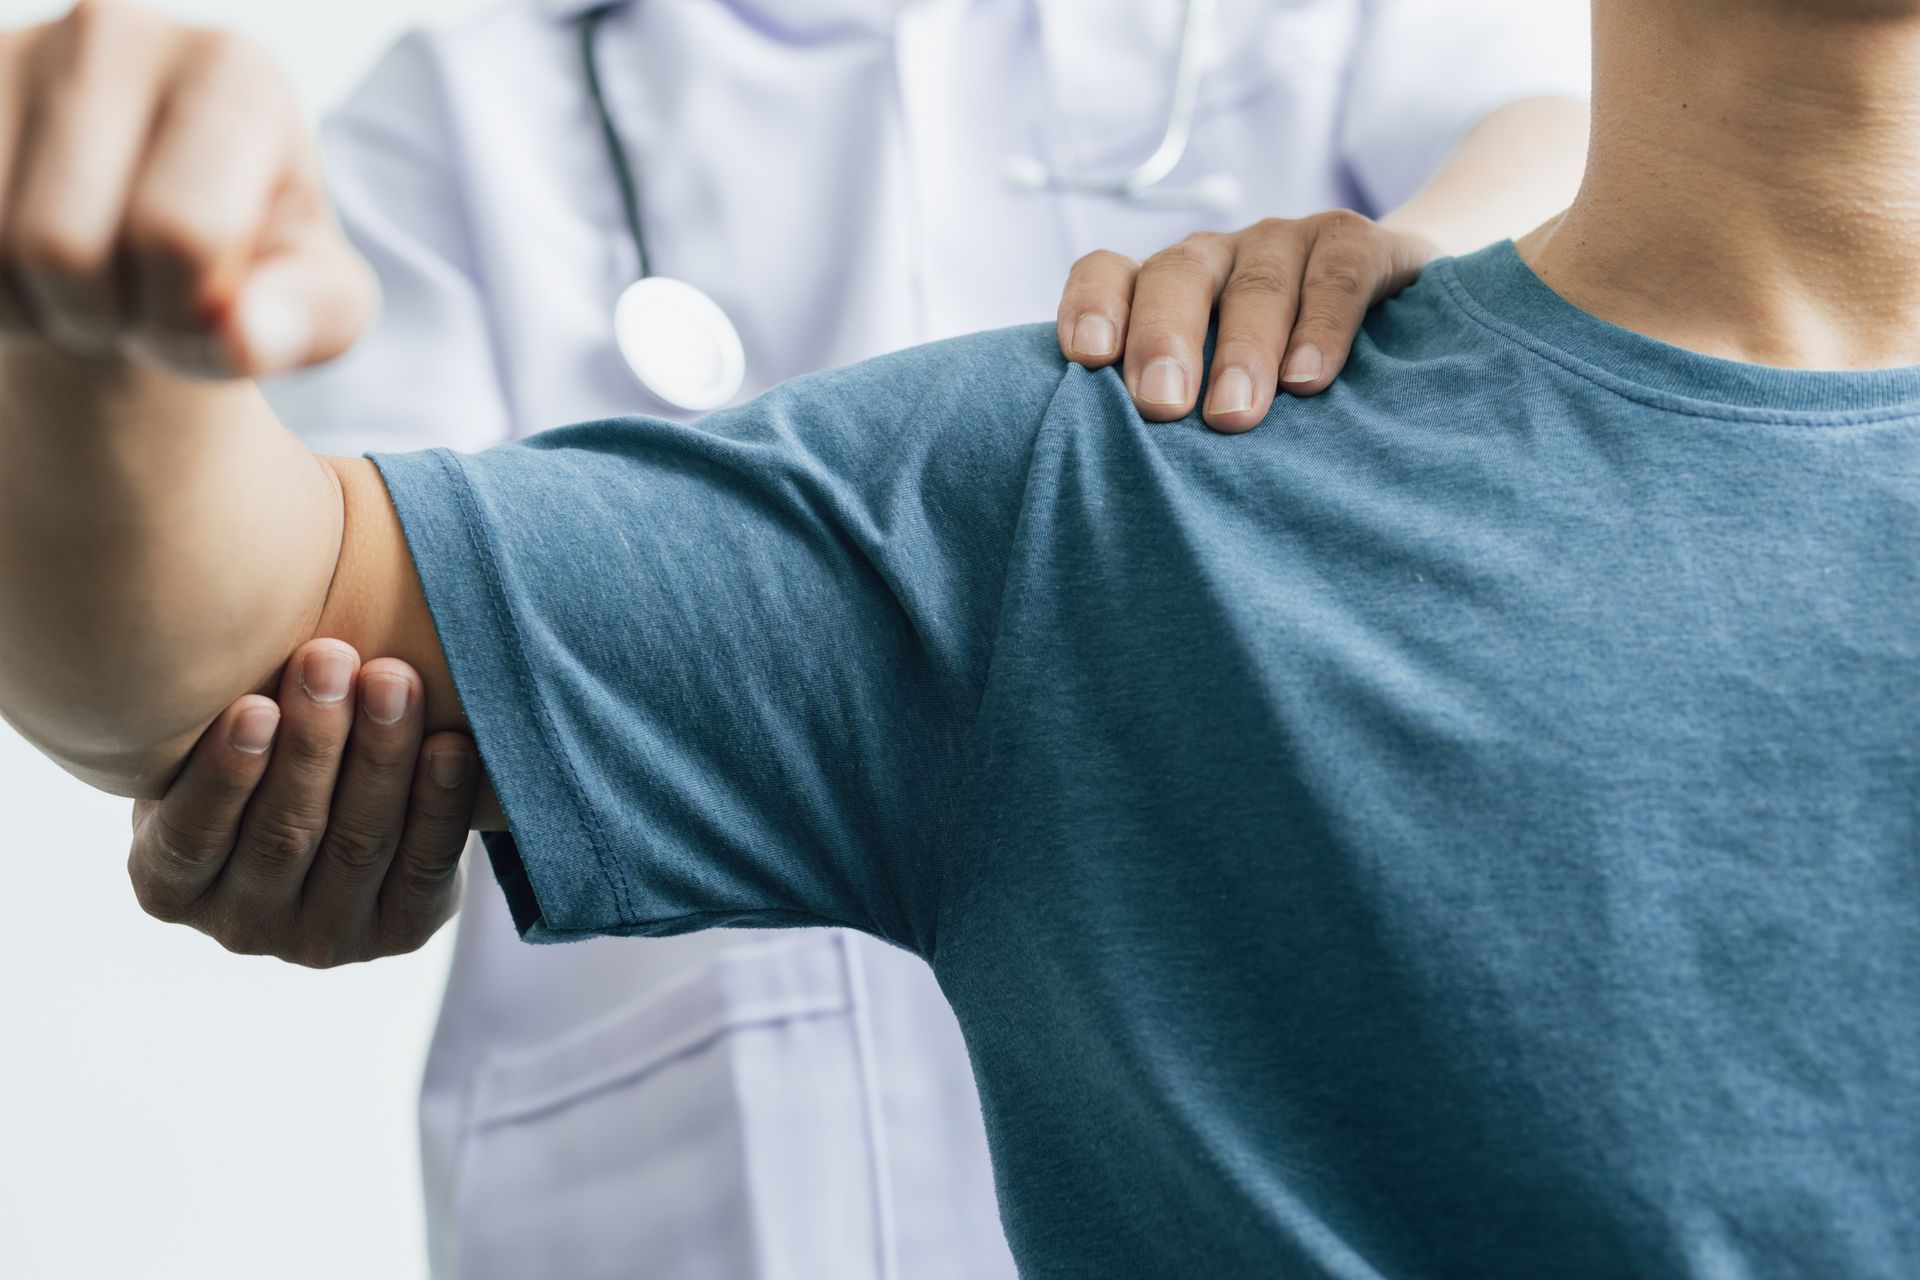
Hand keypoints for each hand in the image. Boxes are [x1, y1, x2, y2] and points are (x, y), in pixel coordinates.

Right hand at [0, 0, 375, 376]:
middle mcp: (116, 32)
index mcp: (236, 74)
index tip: (207, 312)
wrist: (158, 230)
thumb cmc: (255, 265)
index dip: (185, 317)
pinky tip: (27, 267)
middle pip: (62, 248)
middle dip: (103, 317)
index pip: (179, 236)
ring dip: (34, 310)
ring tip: (89, 284)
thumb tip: (241, 337)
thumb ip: (304, 322)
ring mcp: (11, 45)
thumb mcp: (317, 304)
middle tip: (138, 300)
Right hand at [128, 640, 480, 966]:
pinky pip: (425, 866)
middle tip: (333, 659)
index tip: (255, 705)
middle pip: (284, 834)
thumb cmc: (259, 756)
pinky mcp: (401, 932)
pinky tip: (450, 744)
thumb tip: (239, 623)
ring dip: (380, 756)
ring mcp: (324, 938)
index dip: (226, 774)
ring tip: (394, 680)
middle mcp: (241, 926)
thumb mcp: (215, 747)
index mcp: (169, 884)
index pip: (192, 837)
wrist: (342, 811)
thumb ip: (222, 717)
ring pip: (358, 844)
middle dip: (315, 742)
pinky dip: (440, 802)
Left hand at [1056, 211, 1439, 432]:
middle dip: (1164, 339)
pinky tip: (1309, 381)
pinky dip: (1323, 328)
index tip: (1088, 359)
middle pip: (1176, 276)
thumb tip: (1122, 503)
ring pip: (1256, 283)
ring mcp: (1285, 244)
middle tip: (1160, 406)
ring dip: (1243, 349)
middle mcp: (1216, 257)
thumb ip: (1168, 420)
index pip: (1108, 271)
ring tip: (1234, 414)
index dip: (1091, 305)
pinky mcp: (1360, 245)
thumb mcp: (1211, 395)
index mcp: (1162, 288)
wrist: (1394, 321)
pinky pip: (1338, 277)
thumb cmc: (1273, 382)